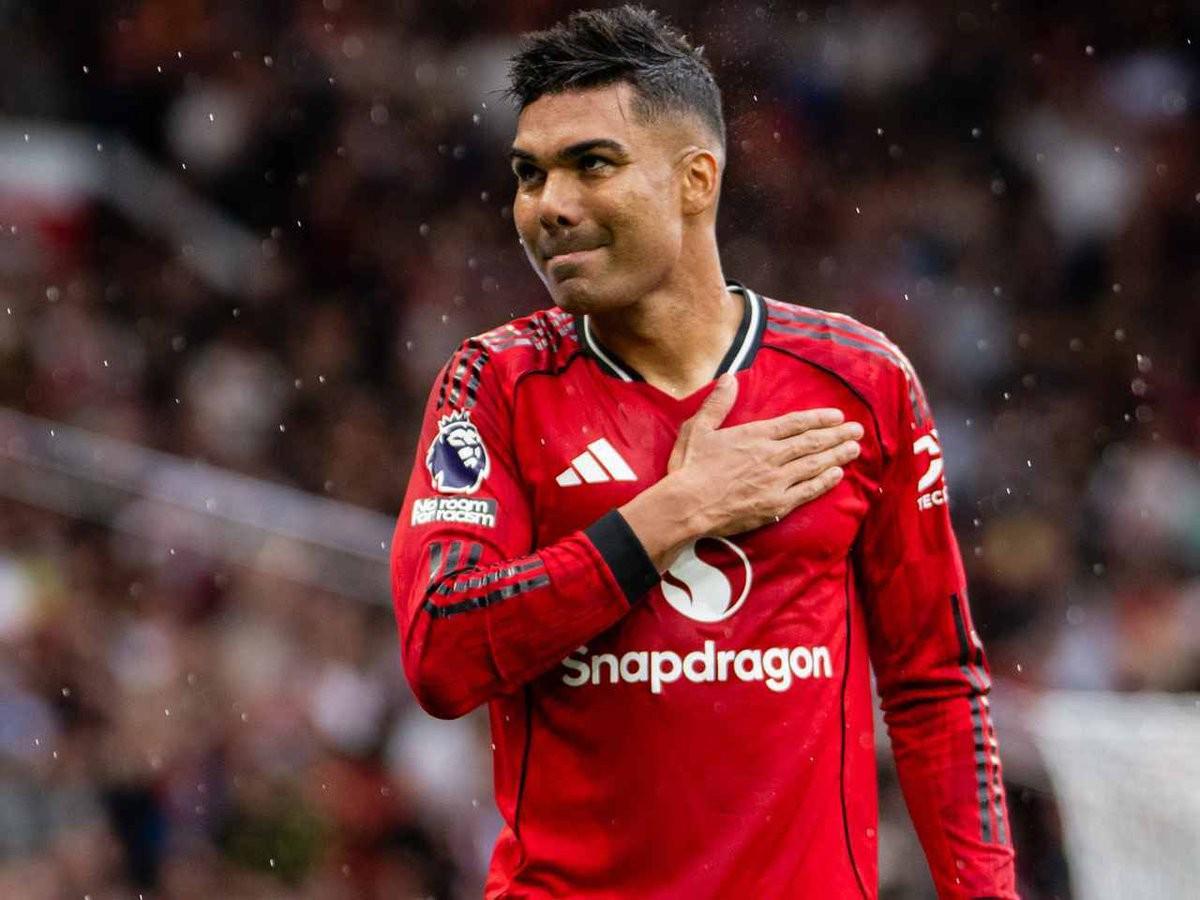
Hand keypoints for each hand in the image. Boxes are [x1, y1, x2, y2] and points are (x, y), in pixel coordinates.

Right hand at [666, 373, 862, 535]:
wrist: (686, 506)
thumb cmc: (689, 468)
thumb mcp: (697, 428)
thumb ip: (717, 403)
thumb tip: (730, 377)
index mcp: (754, 436)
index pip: (794, 424)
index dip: (818, 419)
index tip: (837, 416)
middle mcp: (770, 456)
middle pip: (811, 443)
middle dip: (836, 435)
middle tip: (858, 430)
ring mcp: (775, 481)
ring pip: (814, 465)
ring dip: (836, 456)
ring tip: (854, 449)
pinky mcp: (775, 504)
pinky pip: (807, 491)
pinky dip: (824, 482)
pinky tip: (837, 475)